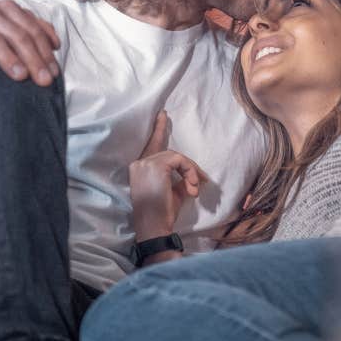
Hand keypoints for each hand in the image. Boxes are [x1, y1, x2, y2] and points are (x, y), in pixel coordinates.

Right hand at [0, 0, 60, 84]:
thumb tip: (55, 44)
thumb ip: (30, 34)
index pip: (32, 29)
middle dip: (34, 59)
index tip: (55, 74)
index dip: (45, 51)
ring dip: (8, 59)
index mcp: (4, 8)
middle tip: (44, 81)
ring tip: (21, 77)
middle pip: (17, 35)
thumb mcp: (6, 38)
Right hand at [129, 111, 206, 240]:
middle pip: (169, 153)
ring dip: (191, 172)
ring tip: (194, 190)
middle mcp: (139, 163)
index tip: (162, 115)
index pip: (151, 146)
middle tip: (202, 180)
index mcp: (139, 169)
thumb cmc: (162, 213)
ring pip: (176, 157)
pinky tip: (192, 187)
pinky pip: (180, 161)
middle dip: (188, 165)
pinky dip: (190, 172)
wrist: (153, 226)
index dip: (158, 130)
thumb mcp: (171, 192)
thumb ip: (178, 178)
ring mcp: (146, 163)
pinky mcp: (156, 165)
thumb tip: (194, 175)